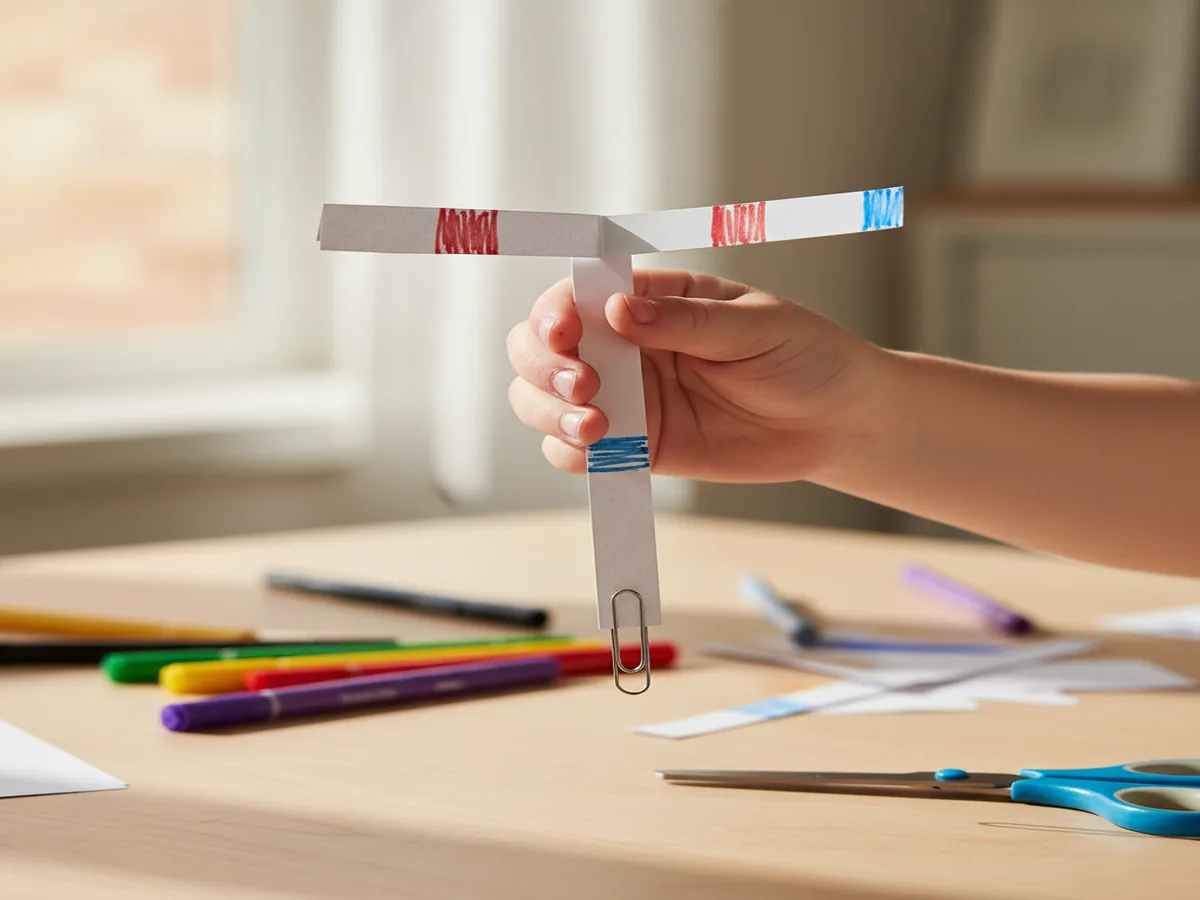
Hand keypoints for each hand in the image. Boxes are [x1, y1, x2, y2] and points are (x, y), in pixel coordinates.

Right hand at [506, 269, 887, 482]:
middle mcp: (625, 346)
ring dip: (548, 410)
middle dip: (543, 365)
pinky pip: (580, 452)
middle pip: (540, 348)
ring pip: (544, 401)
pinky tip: (598, 449)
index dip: (555, 310)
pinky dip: (571, 453)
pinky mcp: (638, 446)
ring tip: (593, 423)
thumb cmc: (802, 355)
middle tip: (584, 383)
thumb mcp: (753, 325)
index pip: (576, 294)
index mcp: (649, 299)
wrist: (836, 421)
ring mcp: (627, 398)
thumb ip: (685, 321)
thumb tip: (619, 310)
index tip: (565, 330)